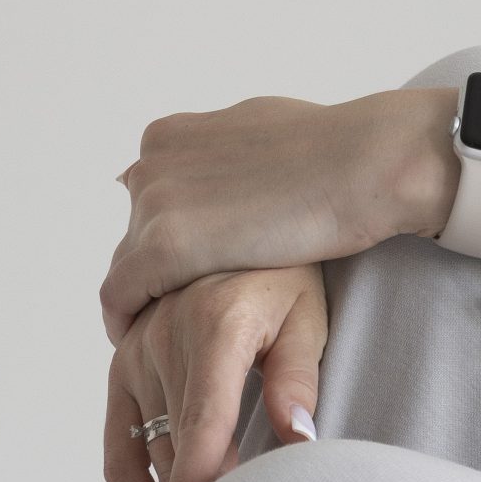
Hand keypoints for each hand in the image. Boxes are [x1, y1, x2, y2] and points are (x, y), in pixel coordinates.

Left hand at [101, 91, 448, 343]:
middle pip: (134, 235)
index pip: (148, 201)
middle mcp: (153, 161)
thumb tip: (231, 163)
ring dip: (144, 303)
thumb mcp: (265, 134)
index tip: (175, 278)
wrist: (359, 163)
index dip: (162, 243)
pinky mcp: (164, 245)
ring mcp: (155, 201)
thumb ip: (232, 156)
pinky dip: (126, 323)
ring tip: (165, 339)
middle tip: (174, 317)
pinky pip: (121, 296)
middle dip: (153, 275)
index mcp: (173, 134)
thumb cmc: (333, 152)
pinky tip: (146, 346)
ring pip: (127, 267)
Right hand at [105, 264, 327, 481]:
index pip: (202, 429)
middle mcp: (165, 336)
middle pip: (181, 451)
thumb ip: (298, 381)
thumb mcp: (308, 320)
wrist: (243, 228)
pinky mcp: (121, 362)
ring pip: (154, 453)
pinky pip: (118, 443)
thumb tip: (298, 439)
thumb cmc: (289, 279)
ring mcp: (135, 349)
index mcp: (216, 326)